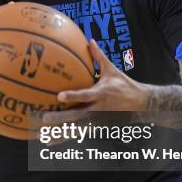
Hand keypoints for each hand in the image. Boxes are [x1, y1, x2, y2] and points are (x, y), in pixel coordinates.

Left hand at [42, 39, 181, 130]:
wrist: (140, 105)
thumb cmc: (124, 84)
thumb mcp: (112, 70)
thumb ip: (99, 56)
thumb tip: (89, 40)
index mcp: (101, 94)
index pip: (85, 95)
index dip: (73, 96)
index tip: (59, 95)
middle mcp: (98, 109)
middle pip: (77, 116)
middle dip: (60, 118)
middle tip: (44, 118)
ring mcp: (96, 121)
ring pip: (75, 129)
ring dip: (59, 133)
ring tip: (42, 136)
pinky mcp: (96, 128)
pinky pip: (77, 133)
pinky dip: (64, 138)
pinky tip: (49, 141)